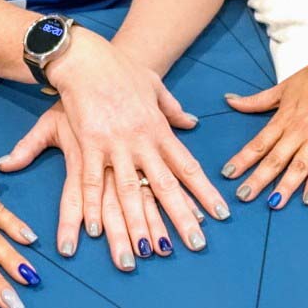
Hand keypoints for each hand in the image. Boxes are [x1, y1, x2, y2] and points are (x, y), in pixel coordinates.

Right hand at [1, 29, 229, 266]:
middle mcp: (141, 140)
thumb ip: (172, 108)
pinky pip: (92, 180)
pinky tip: (96, 231)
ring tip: (148, 251)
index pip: (187, 165)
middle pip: (165, 185)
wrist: (87, 56)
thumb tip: (191, 123)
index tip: (220, 214)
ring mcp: (115, 143)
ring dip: (139, 222)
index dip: (204, 191)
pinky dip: (93, 206)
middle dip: (182, 217)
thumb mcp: (153, 84)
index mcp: (159, 128)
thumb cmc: (119, 68)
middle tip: (196, 244)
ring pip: (130, 190)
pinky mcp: (88, 143)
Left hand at [222, 37, 307, 208]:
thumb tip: (230, 100)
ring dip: (287, 185)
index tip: (228, 173)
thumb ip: (258, 100)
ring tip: (275, 203)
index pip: (258, 143)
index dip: (242, 159)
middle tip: (243, 196)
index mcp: (284, 118)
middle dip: (258, 179)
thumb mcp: (284, 87)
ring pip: (300, 166)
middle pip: (275, 159)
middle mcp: (298, 131)